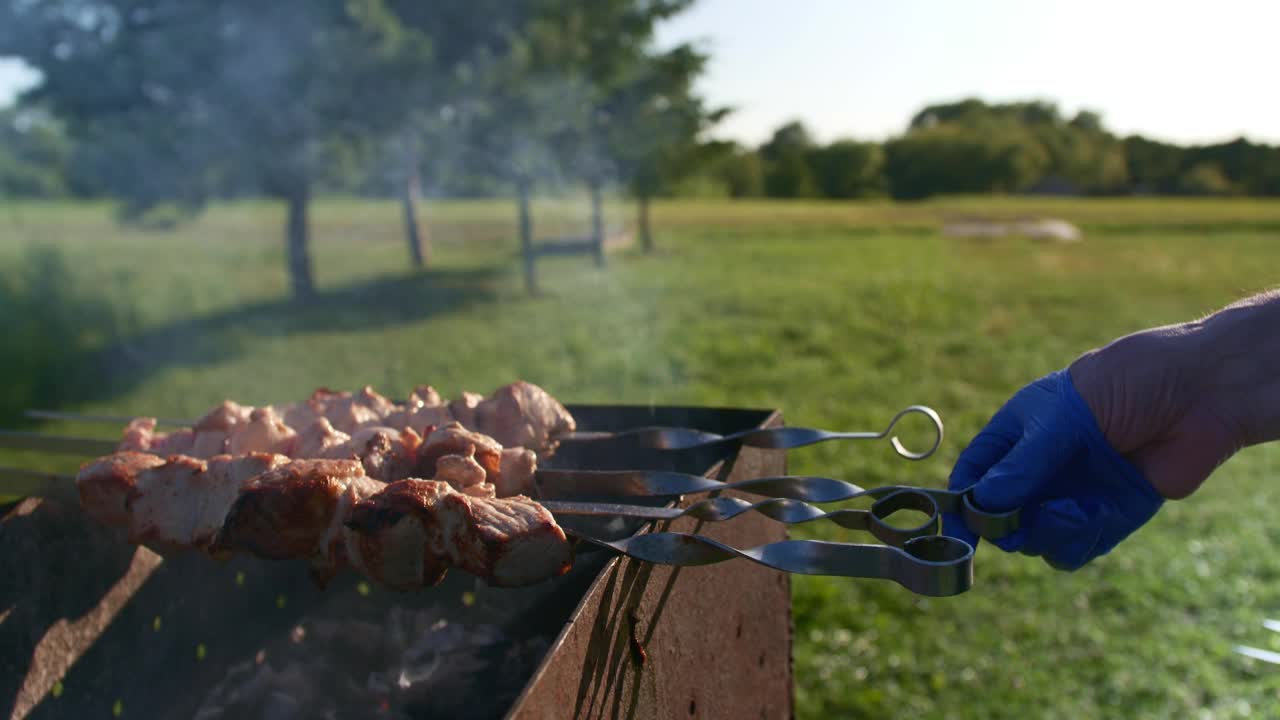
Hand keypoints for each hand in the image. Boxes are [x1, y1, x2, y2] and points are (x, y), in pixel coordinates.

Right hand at [944, 370, 1164, 569]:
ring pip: (1038, 537)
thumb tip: (982, 506)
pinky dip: (1080, 539)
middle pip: (1002, 515)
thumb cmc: (1124, 385)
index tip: (956, 534)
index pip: (976, 474)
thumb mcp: (1060, 419)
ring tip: (1072, 512)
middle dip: (1008, 526)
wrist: (1200, 393)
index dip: (962, 504)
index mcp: (1019, 433)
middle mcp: (1041, 466)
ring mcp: (1073, 492)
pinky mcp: (1108, 514)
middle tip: (1018, 527)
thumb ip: (1022, 466)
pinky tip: (1098, 514)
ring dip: (1047, 533)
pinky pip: (1077, 546)